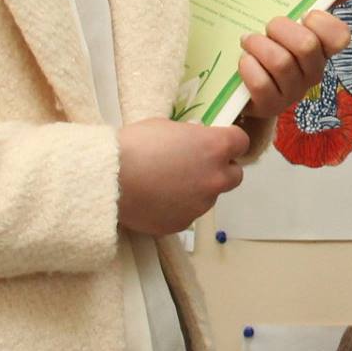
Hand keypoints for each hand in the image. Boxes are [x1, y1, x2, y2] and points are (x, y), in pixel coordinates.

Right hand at [115, 117, 251, 235]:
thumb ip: (190, 136)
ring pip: (209, 196)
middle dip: (220, 169)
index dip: (229, 141)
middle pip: (234, 175)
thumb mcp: (166, 126)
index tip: (216, 142)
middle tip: (196, 165)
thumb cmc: (135, 144)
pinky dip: (179, 206)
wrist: (109, 180)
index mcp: (215, 147)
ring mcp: (201, 204)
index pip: (241, 142)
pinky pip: (188, 212)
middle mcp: (216, 178)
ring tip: (167, 184)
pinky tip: (157, 199)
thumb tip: (196, 139)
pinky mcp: (183, 224)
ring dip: (198, 189)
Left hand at [238, 11, 349, 118]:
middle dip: (280, 29)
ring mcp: (294, 92)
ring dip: (259, 45)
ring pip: (281, 62)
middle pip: (306, 46)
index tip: (304, 15)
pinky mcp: (271, 106)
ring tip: (248, 41)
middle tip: (267, 27)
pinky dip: (248, 67)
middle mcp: (313, 71)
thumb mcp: (292, 21)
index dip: (322, 22)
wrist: (244, 86)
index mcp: (322, 47)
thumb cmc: (271, 45)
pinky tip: (244, 61)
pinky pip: (262, 83)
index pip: (340, 35)